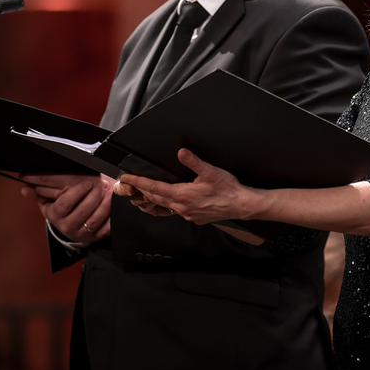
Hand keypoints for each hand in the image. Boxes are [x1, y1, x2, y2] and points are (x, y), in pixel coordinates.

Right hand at [20, 172, 113, 244]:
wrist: (73, 221)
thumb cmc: (62, 204)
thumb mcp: (49, 198)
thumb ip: (38, 192)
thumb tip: (24, 187)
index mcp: (54, 215)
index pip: (64, 204)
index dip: (76, 193)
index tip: (87, 182)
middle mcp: (67, 227)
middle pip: (81, 212)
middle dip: (93, 197)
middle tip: (103, 184)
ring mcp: (81, 233)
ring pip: (94, 220)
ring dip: (104, 205)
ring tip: (110, 192)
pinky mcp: (94, 237)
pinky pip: (105, 229)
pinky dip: (111, 218)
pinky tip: (115, 207)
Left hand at [116, 149, 259, 223]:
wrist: (242, 205)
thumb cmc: (228, 189)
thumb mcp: (210, 171)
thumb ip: (193, 161)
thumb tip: (181, 152)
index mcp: (183, 195)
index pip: (154, 188)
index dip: (139, 182)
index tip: (127, 178)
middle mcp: (182, 208)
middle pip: (155, 198)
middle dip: (141, 190)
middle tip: (130, 184)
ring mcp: (188, 214)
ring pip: (165, 206)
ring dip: (153, 198)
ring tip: (143, 192)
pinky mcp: (194, 217)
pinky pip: (175, 211)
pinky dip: (168, 205)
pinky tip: (169, 201)